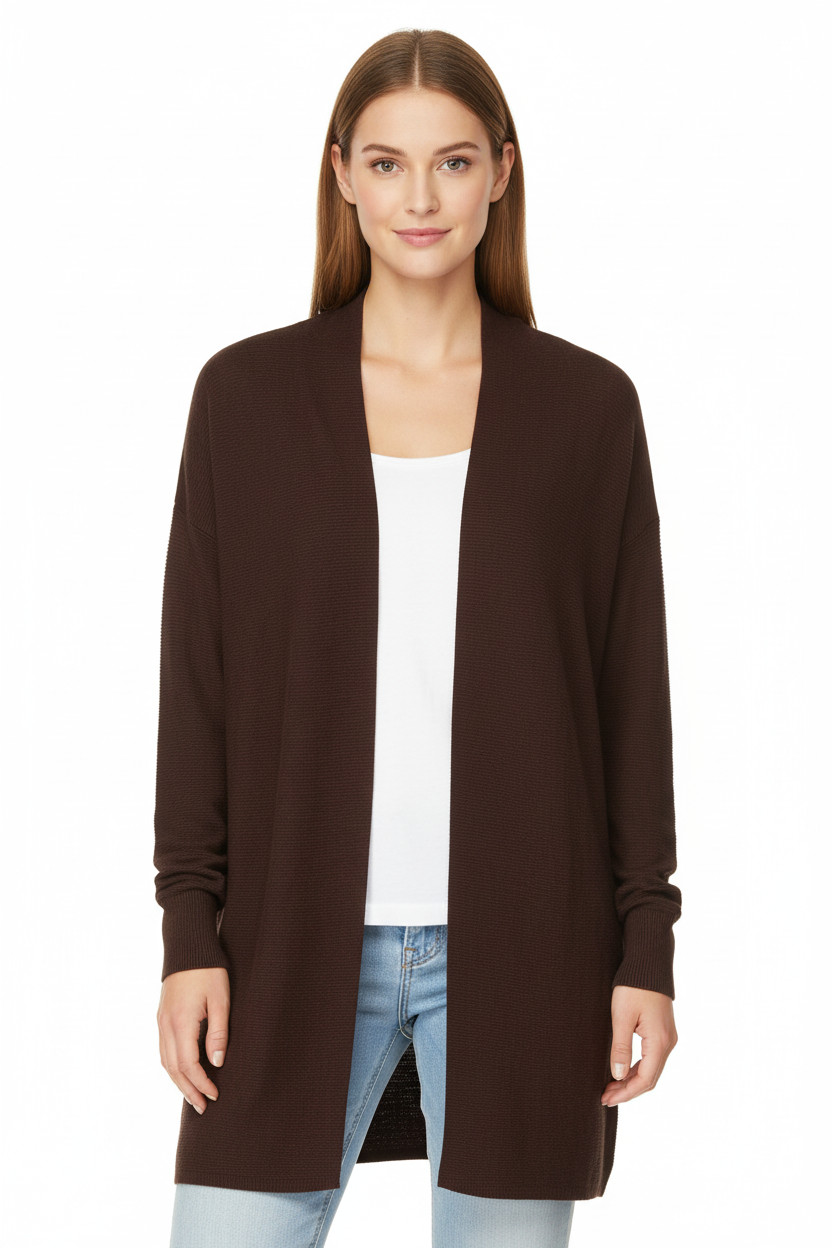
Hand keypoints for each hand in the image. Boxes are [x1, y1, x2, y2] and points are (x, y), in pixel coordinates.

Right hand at [157, 967, 229, 1112]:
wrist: (188, 946)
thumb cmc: (209, 971)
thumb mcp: (220, 999)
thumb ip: (219, 1032)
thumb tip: (216, 1063)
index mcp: (180, 1023)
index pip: (188, 1065)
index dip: (201, 1084)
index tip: (215, 1096)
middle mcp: (166, 1025)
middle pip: (173, 1068)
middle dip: (188, 1090)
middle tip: (202, 1107)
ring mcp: (161, 1021)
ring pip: (165, 1061)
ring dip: (178, 1081)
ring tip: (192, 1096)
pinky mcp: (161, 1016)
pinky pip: (164, 1049)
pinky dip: (172, 1066)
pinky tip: (182, 1071)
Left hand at [601, 984, 677, 1106]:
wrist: (649, 962)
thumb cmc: (633, 987)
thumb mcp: (622, 1017)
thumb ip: (620, 1048)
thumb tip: (617, 1076)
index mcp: (660, 1042)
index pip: (645, 1080)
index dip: (625, 1093)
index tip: (606, 1098)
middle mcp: (668, 1043)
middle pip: (650, 1078)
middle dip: (627, 1091)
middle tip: (605, 1097)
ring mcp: (668, 1038)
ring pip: (651, 1069)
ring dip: (631, 1080)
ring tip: (610, 1087)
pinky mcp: (663, 1032)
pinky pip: (651, 1058)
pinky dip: (636, 1068)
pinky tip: (621, 1071)